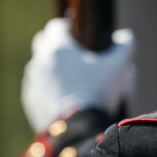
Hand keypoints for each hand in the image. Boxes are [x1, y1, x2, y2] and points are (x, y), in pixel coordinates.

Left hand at [21, 17, 135, 132]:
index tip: (80, 37)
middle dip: (58, 48)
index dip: (69, 28)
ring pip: (39, 68)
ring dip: (52, 70)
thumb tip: (126, 37)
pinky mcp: (31, 102)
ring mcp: (32, 82)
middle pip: (43, 44)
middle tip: (77, 59)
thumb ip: (124, 47)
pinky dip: (48, 91)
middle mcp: (39, 61)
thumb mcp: (118, 68)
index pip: (56, 26)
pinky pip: (37, 90)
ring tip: (72, 83)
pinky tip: (65, 100)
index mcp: (58, 48)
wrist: (78, 130)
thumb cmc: (97, 93)